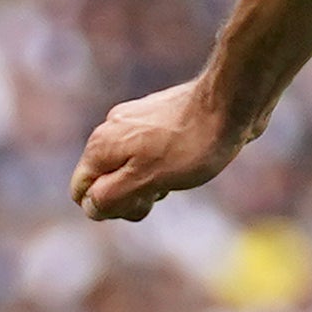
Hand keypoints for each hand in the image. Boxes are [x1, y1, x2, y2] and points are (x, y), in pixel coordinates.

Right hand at [73, 79, 254, 222]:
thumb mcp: (146, 181)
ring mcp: (133, 122)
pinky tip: (184, 163)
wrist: (230, 104)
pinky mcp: (156, 119)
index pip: (81, 192)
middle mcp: (110, 129)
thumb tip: (91, 207)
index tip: (140, 201)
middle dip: (128, 196)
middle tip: (161, 190)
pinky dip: (160, 166)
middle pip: (103, 182)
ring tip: (176, 174)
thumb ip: (110, 197)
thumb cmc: (190, 146)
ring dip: (147, 182)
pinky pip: (147, 154)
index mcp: (101, 146)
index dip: (107, 207)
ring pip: (127, 168)